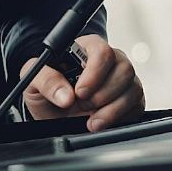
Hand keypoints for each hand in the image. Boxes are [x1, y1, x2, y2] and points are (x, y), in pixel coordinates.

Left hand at [21, 33, 144, 131]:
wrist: (53, 113)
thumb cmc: (46, 89)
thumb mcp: (33, 81)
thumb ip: (46, 81)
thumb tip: (65, 95)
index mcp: (86, 48)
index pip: (102, 51)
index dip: (95, 72)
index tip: (80, 92)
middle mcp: (110, 60)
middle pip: (124, 69)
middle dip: (102, 94)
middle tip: (82, 106)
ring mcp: (123, 80)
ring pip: (133, 88)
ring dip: (112, 109)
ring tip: (91, 120)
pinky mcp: (131, 99)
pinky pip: (137, 106)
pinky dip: (120, 118)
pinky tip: (101, 122)